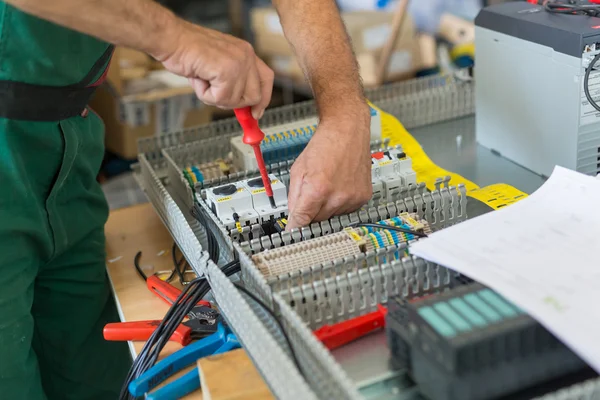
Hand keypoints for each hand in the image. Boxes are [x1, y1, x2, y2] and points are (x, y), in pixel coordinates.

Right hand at [155, 21, 273, 118]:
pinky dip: (206, 95)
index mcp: (245, 52)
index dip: (263, 99)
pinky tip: (199, 78)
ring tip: (202, 79)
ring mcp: (238, 62)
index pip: (266, 79)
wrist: (170, 39)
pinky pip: (221, 99)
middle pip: (254, 96)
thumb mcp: (217, 66)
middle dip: (233, 102)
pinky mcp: (227, 70)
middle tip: (215, 94)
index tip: (256, 114)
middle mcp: (246, 55)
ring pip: (236, 101)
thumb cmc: (187, 51)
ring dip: (214, 97)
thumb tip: (242, 105)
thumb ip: (233, 82)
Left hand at [286, 108, 372, 228]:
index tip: (291, 234)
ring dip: (326, 208)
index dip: (295, 228)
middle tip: (310, 195)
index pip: (302, 222)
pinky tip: (338, 186)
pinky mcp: (363, 198)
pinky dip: (339, 203)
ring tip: (327, 185)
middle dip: (310, 213)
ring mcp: (353, 198)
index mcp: (318, 189)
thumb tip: (293, 218)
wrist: (348, 130)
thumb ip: (294, 197)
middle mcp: (338, 197)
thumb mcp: (298, 170)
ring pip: (332, 217)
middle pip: (317, 222)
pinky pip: (346, 211)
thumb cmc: (324, 145)